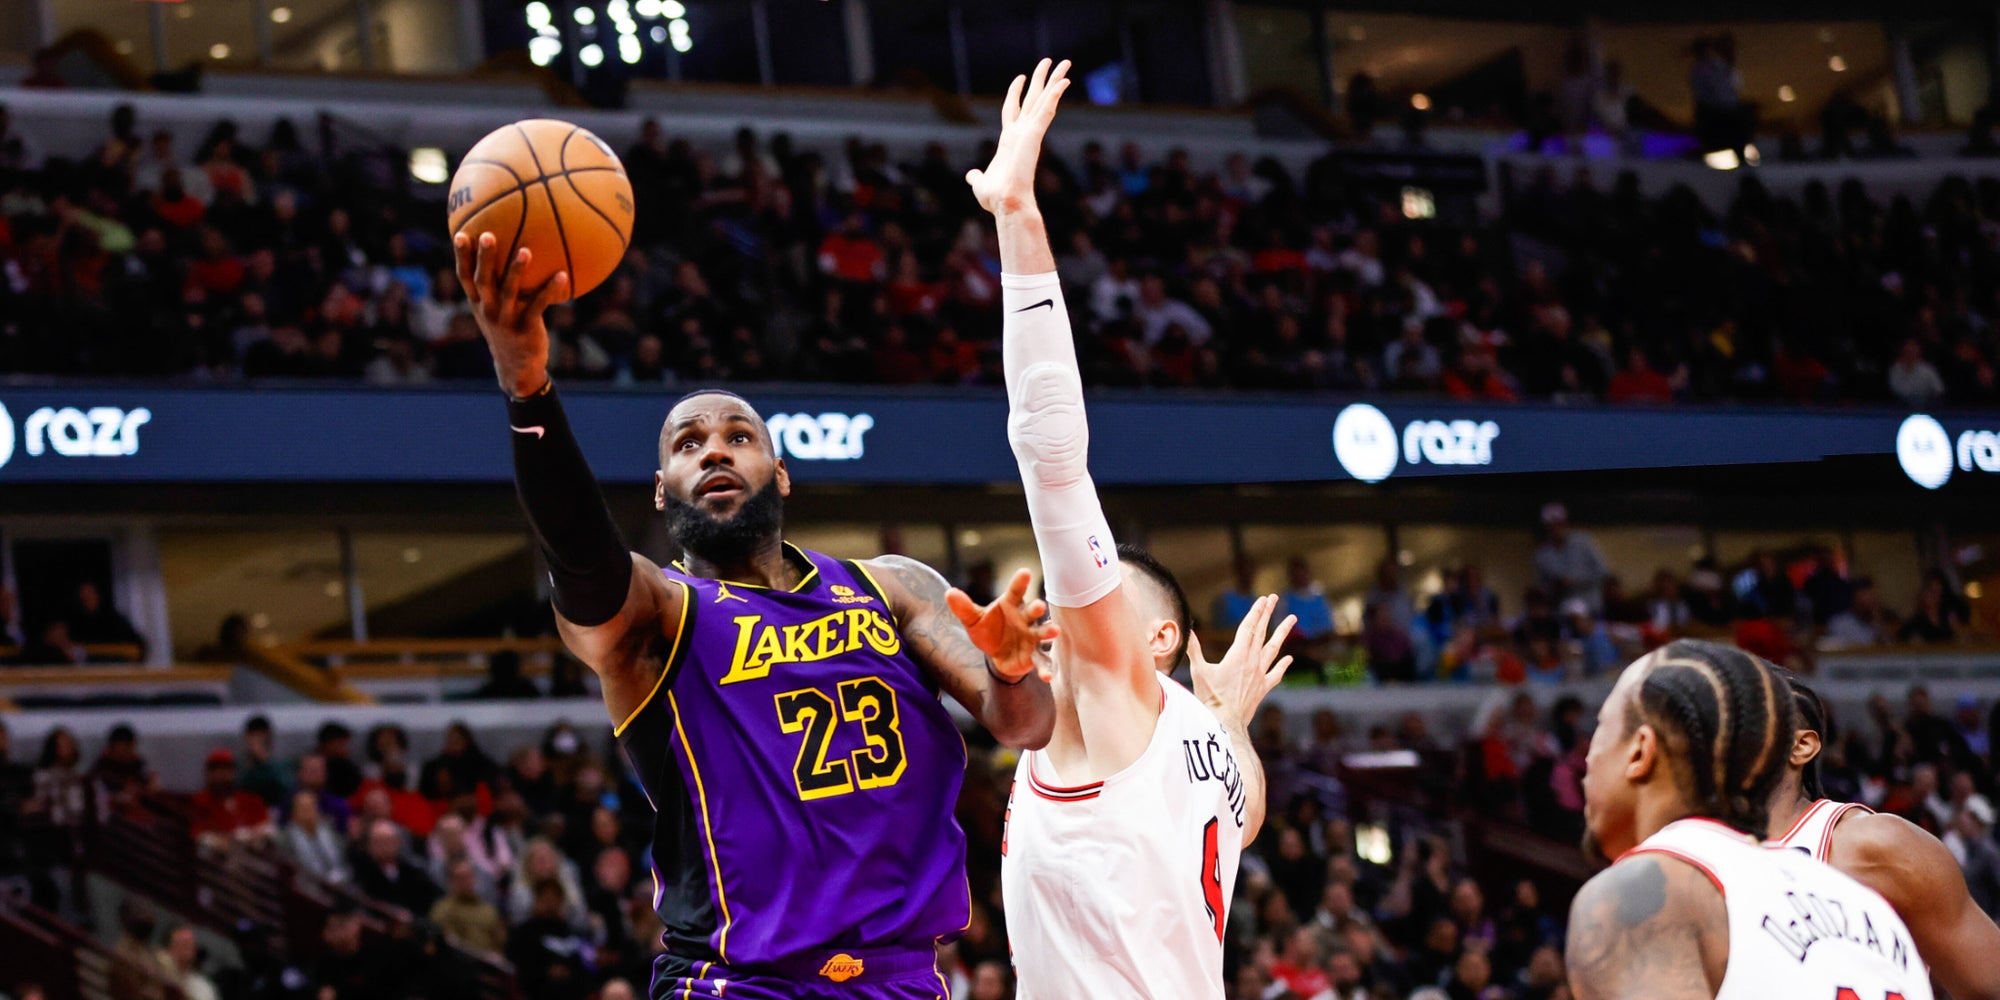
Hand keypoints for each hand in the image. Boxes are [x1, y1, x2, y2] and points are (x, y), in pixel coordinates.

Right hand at [452, 231, 569, 396]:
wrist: (517, 367)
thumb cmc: (508, 330)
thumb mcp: (495, 310)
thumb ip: (496, 287)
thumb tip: (509, 253)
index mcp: (478, 303)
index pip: (465, 276)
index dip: (461, 257)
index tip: (460, 234)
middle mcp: (488, 310)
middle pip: (483, 280)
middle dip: (484, 258)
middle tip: (488, 235)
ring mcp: (505, 320)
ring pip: (509, 292)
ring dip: (517, 270)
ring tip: (526, 251)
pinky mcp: (525, 329)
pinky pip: (538, 306)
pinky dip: (549, 291)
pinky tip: (562, 276)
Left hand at [947, 567, 1058, 682]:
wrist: (997, 653)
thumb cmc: (989, 629)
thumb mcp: (974, 619)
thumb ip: (963, 608)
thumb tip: (949, 593)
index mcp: (1011, 605)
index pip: (1015, 591)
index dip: (1019, 582)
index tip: (1024, 572)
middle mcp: (1025, 618)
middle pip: (1031, 611)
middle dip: (1036, 608)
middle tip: (1039, 605)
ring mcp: (1031, 636)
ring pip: (1041, 633)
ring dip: (1048, 632)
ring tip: (1054, 631)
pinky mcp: (1033, 655)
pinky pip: (1041, 661)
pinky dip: (1045, 669)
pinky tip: (1047, 676)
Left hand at [965, 57, 1070, 216]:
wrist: (1006, 203)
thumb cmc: (996, 198)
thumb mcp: (980, 183)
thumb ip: (976, 176)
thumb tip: (972, 176)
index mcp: (1009, 141)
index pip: (1012, 110)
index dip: (1015, 93)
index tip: (1020, 77)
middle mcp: (1022, 134)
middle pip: (1033, 99)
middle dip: (1042, 80)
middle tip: (1051, 61)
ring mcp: (1029, 133)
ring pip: (1043, 100)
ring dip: (1054, 81)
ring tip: (1064, 62)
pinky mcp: (1034, 136)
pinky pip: (1046, 112)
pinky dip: (1055, 96)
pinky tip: (1064, 82)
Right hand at [1189, 595, 1294, 728]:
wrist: (1226, 722)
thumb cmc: (1211, 697)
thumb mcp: (1199, 671)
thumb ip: (1194, 649)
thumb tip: (1187, 631)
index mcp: (1238, 655)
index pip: (1248, 627)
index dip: (1255, 612)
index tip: (1262, 599)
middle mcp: (1252, 661)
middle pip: (1261, 632)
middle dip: (1267, 614)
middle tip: (1273, 598)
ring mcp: (1260, 674)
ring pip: (1274, 648)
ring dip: (1282, 632)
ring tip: (1292, 618)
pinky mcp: (1263, 688)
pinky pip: (1276, 673)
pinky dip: (1283, 665)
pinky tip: (1289, 658)